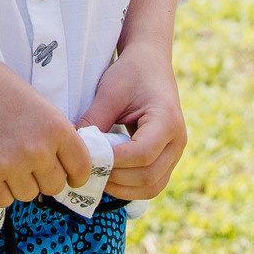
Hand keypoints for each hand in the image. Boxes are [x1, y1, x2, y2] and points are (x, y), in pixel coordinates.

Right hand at [0, 48, 93, 207]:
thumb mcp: (38, 103)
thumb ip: (54, 134)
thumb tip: (65, 165)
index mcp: (57, 127)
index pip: (81, 169)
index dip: (73, 173)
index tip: (64, 172)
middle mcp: (38, 149)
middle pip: (54, 186)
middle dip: (43, 177)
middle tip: (25, 160)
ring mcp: (10, 165)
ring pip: (28, 195)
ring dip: (19, 183)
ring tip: (3, 158)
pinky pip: (2, 201)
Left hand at [80, 40, 188, 200]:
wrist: (151, 64)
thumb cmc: (131, 73)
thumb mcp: (110, 92)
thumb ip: (94, 121)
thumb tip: (76, 150)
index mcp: (167, 121)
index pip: (142, 154)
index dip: (114, 162)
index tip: (88, 159)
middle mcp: (177, 141)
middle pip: (148, 176)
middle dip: (115, 179)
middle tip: (87, 172)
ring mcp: (175, 153)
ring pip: (152, 187)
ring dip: (123, 189)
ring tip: (96, 178)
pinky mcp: (168, 159)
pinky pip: (152, 184)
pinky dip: (130, 188)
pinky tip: (108, 178)